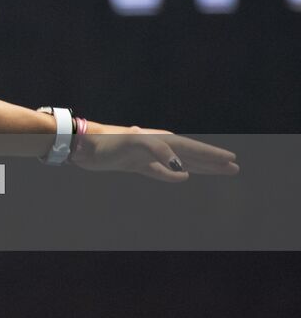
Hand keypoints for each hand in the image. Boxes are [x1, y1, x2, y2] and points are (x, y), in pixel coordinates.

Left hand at [71, 125, 238, 181]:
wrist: (82, 145)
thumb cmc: (107, 142)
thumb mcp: (133, 144)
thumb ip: (158, 152)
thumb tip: (182, 172)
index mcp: (160, 140)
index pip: (193, 149)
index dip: (212, 156)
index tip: (232, 160)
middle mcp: (156, 146)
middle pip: (191, 155)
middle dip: (212, 162)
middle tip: (234, 168)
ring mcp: (146, 155)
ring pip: (179, 163)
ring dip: (198, 167)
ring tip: (216, 171)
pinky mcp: (134, 164)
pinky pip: (160, 172)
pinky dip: (172, 175)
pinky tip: (182, 177)